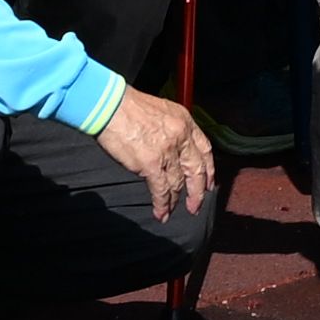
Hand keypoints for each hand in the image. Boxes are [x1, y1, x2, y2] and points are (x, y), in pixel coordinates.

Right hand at [92, 84, 216, 229]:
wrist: (111, 106)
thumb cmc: (129, 107)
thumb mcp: (162, 110)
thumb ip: (172, 129)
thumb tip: (172, 149)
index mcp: (185, 121)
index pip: (205, 150)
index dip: (208, 169)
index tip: (208, 182)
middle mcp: (181, 137)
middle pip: (196, 170)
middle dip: (197, 191)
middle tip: (195, 206)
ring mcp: (168, 152)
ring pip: (178, 183)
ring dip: (175, 201)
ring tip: (171, 212)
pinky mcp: (151, 164)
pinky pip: (161, 190)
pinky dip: (162, 204)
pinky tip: (161, 213)